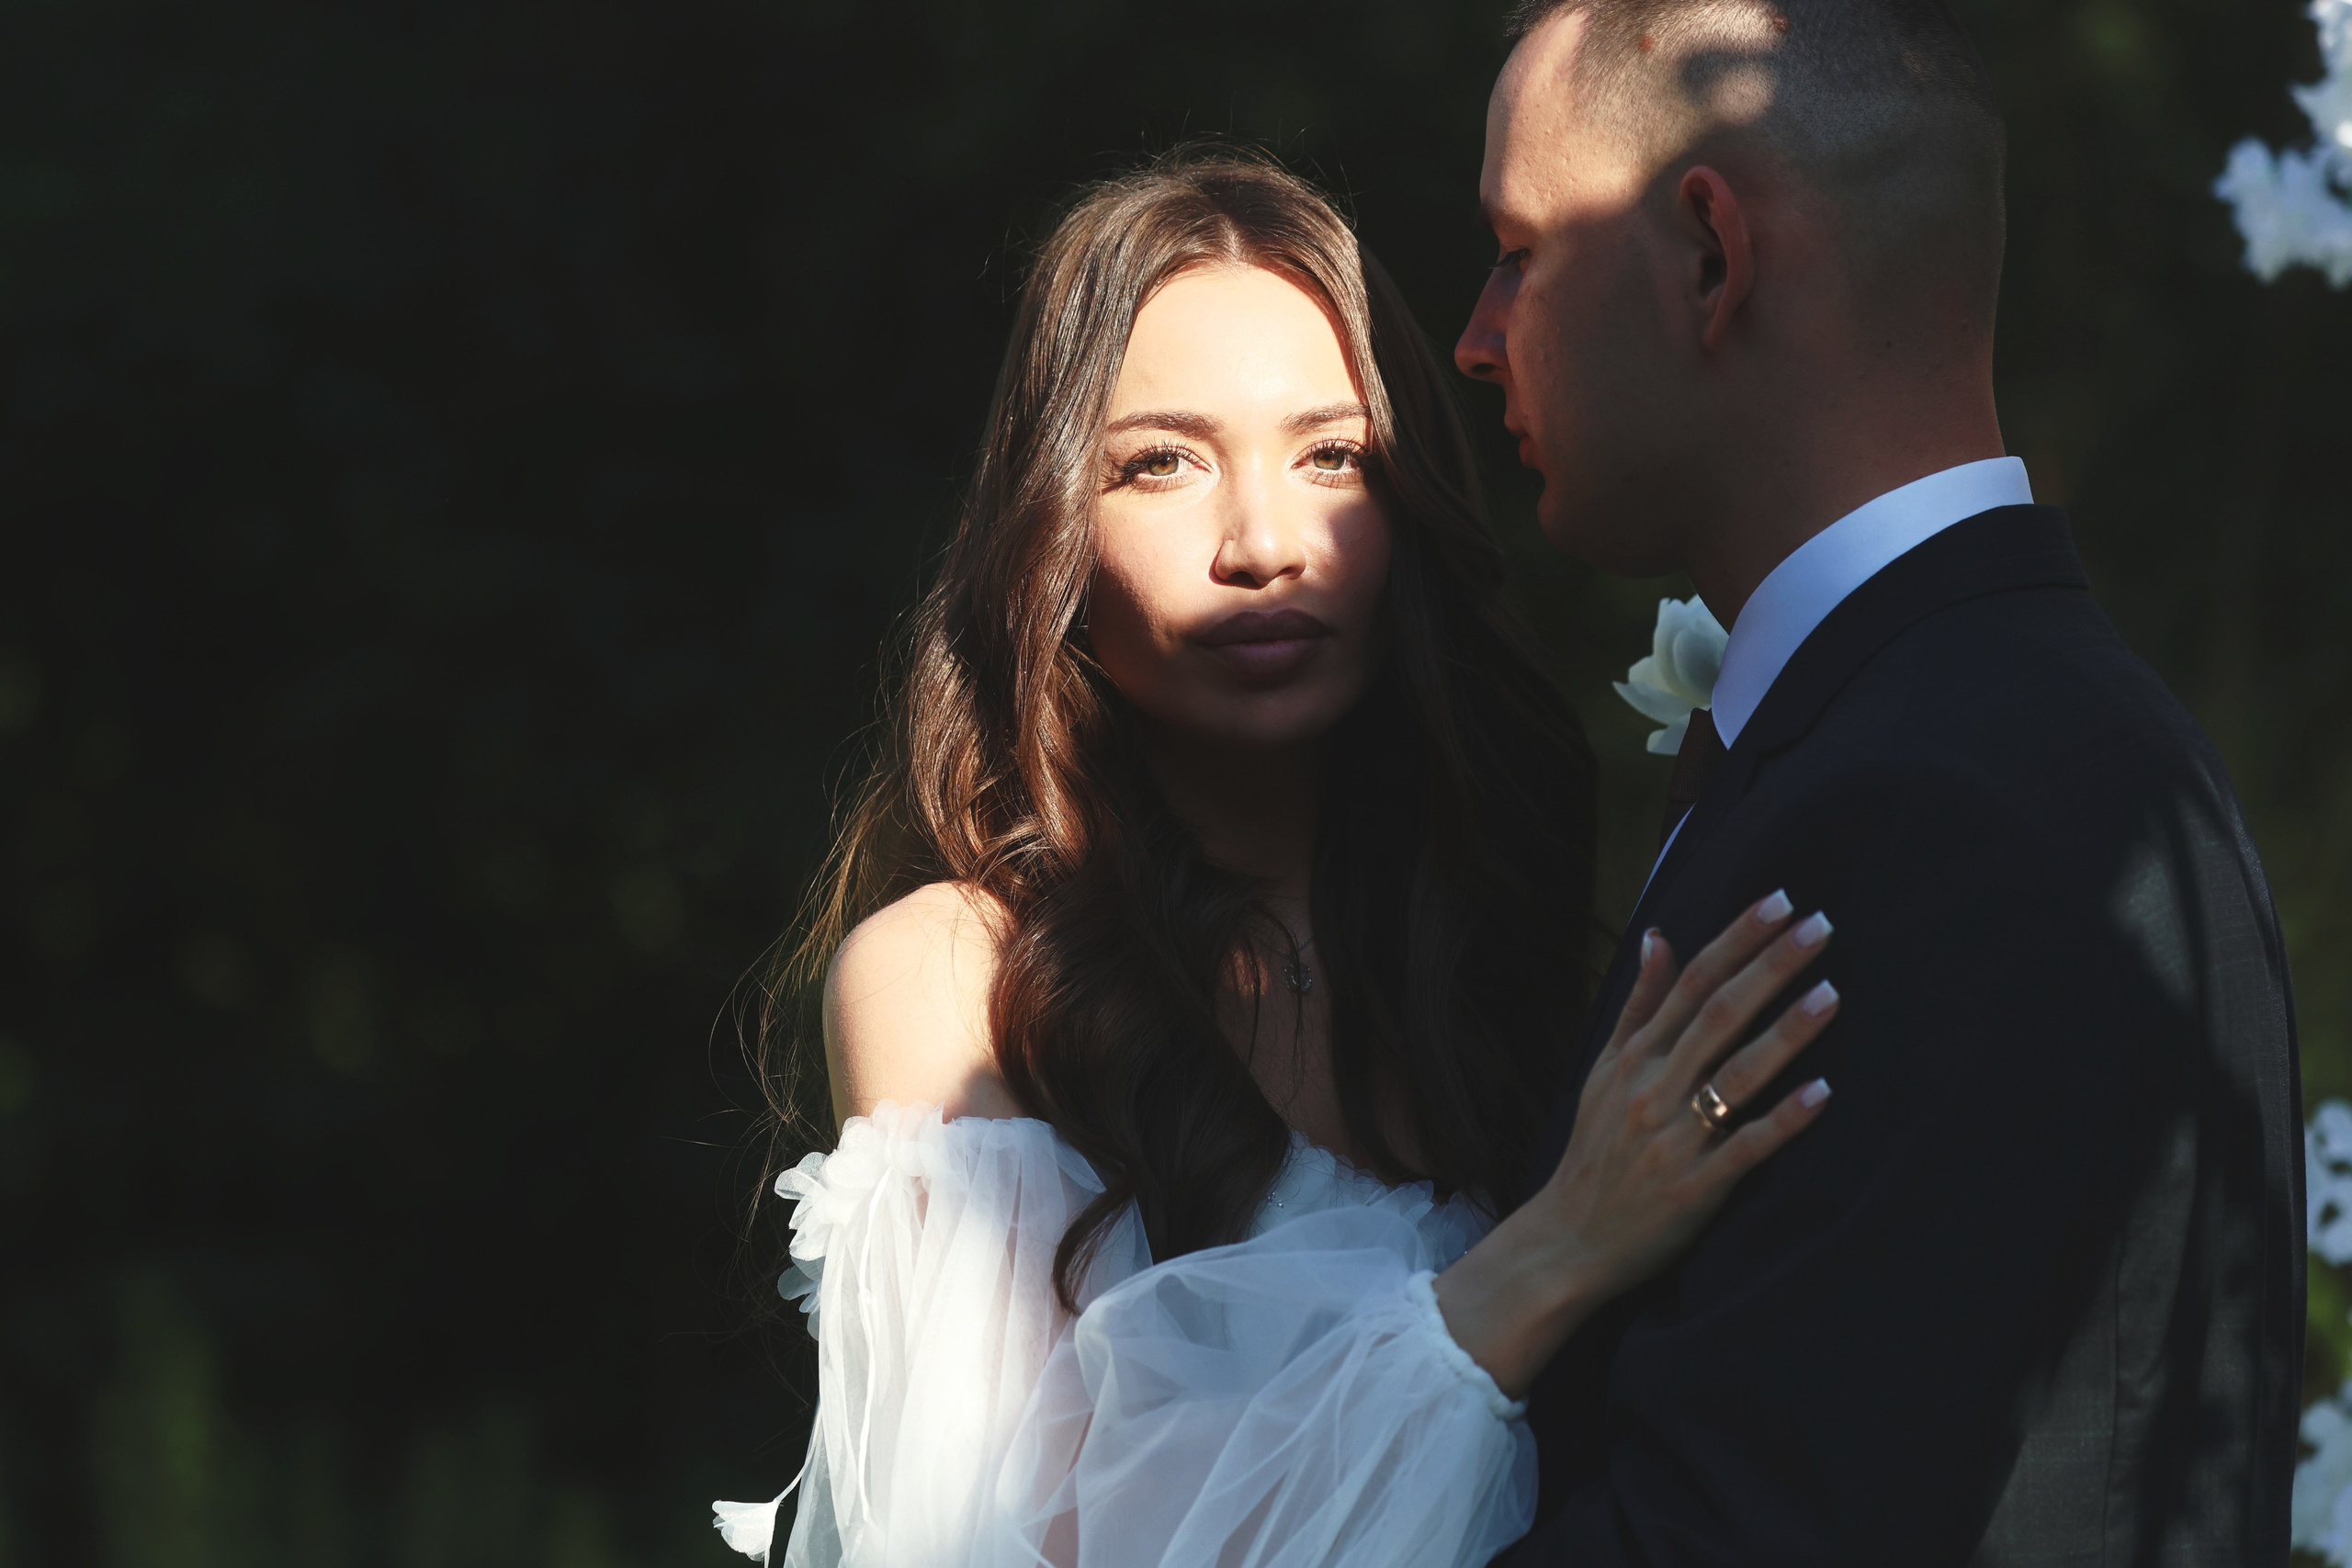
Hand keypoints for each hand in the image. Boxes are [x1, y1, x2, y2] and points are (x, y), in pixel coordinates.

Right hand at [1435, 891, 1836, 1396]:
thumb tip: (1658, 936)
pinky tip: (1823, 1094)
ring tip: (1831, 995)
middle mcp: (1654, 1088)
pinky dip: (1784, 1120)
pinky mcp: (1697, 1187)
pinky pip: (1747, 1147)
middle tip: (1821, 926)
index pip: (1691, 982)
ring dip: (1786, 1033)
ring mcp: (1676, 1137)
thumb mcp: (1604, 1070)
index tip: (1780, 902)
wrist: (1570, 1238)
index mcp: (1635, 1057)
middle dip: (1771, 968)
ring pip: (1736, 1075)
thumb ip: (1638, 1005)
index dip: (1737, 940)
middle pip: (1718, 1015)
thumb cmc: (1595, 1150)